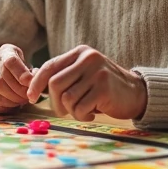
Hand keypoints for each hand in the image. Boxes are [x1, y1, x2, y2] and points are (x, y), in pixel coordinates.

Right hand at [0, 44, 32, 113]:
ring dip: (15, 98)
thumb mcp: (27, 64)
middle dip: (20, 89)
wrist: (0, 77)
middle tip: (31, 95)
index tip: (31, 82)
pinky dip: (8, 104)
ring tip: (24, 99)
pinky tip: (16, 103)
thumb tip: (36, 79)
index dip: (22, 73)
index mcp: (5, 53)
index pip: (10, 61)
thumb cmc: (19, 71)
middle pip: (3, 78)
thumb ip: (32, 71)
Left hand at [27, 45, 147, 120]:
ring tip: (83, 111)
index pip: (49, 66)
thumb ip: (64, 75)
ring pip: (67, 98)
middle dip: (54, 102)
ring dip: (71, 111)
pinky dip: (82, 116)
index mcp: (80, 52)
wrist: (136, 93)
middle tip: (62, 112)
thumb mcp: (84, 74)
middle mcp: (88, 58)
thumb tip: (32, 84)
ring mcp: (97, 72)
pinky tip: (91, 114)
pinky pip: (80, 108)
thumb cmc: (104, 87)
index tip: (31, 97)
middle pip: (55, 84)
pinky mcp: (104, 88)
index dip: (36, 83)